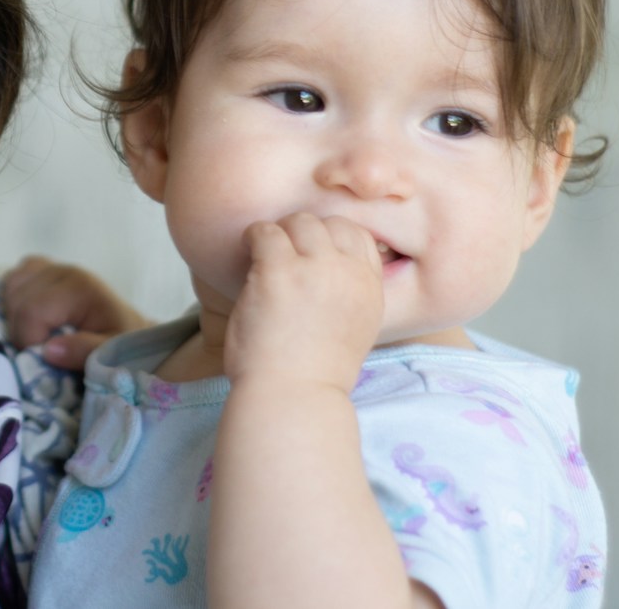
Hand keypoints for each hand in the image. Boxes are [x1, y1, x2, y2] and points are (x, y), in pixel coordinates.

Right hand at [1, 255, 151, 369]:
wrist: (128, 327)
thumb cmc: (121, 343)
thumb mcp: (111, 353)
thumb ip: (84, 352)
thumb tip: (48, 350)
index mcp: (79, 288)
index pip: (31, 311)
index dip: (29, 340)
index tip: (44, 358)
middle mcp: (63, 270)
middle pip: (17, 300)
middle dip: (21, 332)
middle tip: (41, 350)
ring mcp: (52, 266)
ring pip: (11, 287)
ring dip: (14, 316)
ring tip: (37, 333)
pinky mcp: (44, 268)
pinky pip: (14, 278)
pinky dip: (13, 298)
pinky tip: (30, 315)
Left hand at [223, 214, 383, 392]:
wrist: (292, 395)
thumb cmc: (313, 371)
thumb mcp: (353, 328)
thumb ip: (349, 292)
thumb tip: (328, 262)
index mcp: (370, 288)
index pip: (360, 236)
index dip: (332, 238)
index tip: (311, 254)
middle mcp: (347, 273)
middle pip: (328, 224)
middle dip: (304, 233)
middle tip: (284, 254)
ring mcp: (314, 269)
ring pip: (298, 222)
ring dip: (278, 234)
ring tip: (264, 255)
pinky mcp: (278, 270)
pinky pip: (264, 232)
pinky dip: (253, 238)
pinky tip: (248, 254)